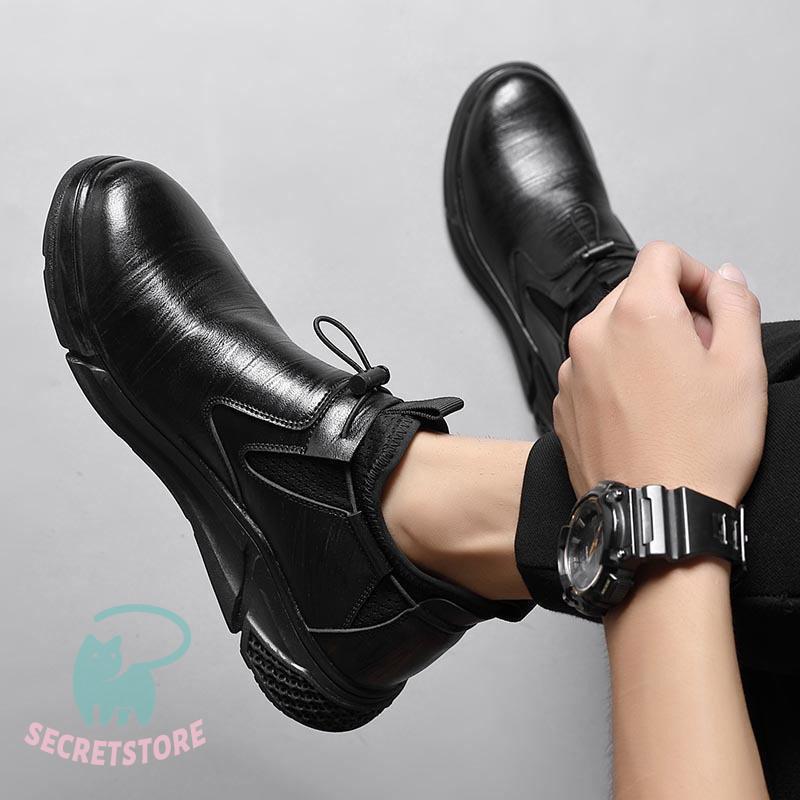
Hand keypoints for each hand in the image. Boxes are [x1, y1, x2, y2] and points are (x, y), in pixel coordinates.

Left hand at [553, 241, 767, 507]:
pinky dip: (617, 375)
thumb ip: (737, 305)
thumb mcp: (743, 367)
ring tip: (673, 390)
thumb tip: (725, 278)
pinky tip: (645, 412)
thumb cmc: (700, 450)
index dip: (695, 274)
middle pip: (634, 293)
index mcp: (637, 314)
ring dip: (642, 344)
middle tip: (702, 354)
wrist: (655, 516)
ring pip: (611, 332)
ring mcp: (571, 371)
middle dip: (671, 310)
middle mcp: (592, 335)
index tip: (712, 307)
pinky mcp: (563, 403)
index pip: (661, 256)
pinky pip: (592, 369)